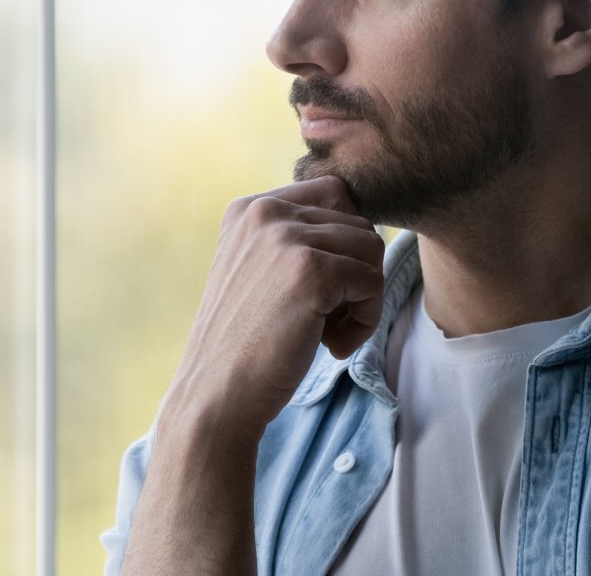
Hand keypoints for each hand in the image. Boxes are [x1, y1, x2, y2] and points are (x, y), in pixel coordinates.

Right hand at [160, 175, 384, 436]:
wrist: (217, 397)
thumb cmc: (246, 343)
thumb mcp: (260, 271)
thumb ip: (298, 240)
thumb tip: (368, 226)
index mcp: (249, 208)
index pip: (335, 193)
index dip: (345, 242)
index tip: (323, 288)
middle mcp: (265, 212)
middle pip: (358, 224)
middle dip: (354, 275)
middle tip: (324, 320)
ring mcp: (287, 239)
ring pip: (372, 249)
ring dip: (362, 298)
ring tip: (328, 333)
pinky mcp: (312, 271)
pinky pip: (373, 282)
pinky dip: (365, 320)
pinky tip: (332, 346)